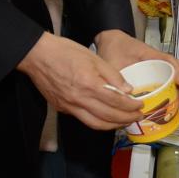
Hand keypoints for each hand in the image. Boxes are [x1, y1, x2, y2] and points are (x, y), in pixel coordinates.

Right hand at [17, 32, 146, 130]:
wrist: (37, 55)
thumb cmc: (64, 51)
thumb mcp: (94, 57)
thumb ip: (112, 75)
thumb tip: (127, 89)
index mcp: (89, 84)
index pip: (117, 102)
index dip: (131, 106)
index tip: (140, 105)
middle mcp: (79, 99)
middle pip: (108, 117)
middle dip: (126, 119)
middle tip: (137, 117)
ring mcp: (69, 106)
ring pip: (95, 124)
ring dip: (112, 126)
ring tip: (124, 121)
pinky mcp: (61, 108)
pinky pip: (83, 119)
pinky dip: (97, 122)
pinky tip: (105, 117)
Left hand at [96, 29, 178, 106]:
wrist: (111, 41)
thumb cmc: (115, 48)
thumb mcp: (112, 62)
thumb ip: (115, 77)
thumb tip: (125, 96)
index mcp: (151, 55)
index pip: (169, 60)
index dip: (176, 71)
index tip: (177, 83)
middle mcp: (160, 60)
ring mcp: (160, 66)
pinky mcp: (157, 73)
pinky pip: (173, 80)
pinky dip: (178, 91)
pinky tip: (175, 102)